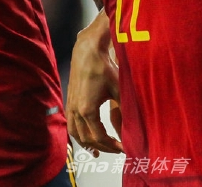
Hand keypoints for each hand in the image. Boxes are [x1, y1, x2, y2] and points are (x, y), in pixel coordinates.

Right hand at [66, 10, 122, 155]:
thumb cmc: (104, 68)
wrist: (87, 52)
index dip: (112, 146)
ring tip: (101, 149)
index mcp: (87, 110)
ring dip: (89, 143)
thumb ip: (124, 110)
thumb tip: (132, 128)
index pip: (99, 137)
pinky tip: (87, 137)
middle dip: (103, 147)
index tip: (123, 148)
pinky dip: (79, 135)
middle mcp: (76, 111)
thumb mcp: (119, 89)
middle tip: (116, 149)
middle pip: (88, 139)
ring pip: (77, 134)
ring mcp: (70, 107)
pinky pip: (71, 125)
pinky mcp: (68, 102)